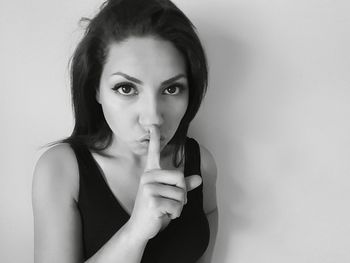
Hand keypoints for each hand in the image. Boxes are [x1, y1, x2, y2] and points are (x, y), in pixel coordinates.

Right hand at [126, 126, 201, 240]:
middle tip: (172, 203)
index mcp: (151, 173)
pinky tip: (164, 216)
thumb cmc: (155, 208)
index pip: (153, 152)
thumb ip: (183, 186)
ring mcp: (148, 189)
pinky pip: (177, 206)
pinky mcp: (152, 201)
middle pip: (180, 177)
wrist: (139, 227)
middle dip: (182, 194)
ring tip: (166, 210)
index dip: (154, 138)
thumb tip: (199, 179)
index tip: (153, 124)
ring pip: (180, 194)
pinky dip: (176, 214)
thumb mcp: (169, 195)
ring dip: (179, 206)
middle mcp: (148, 177)